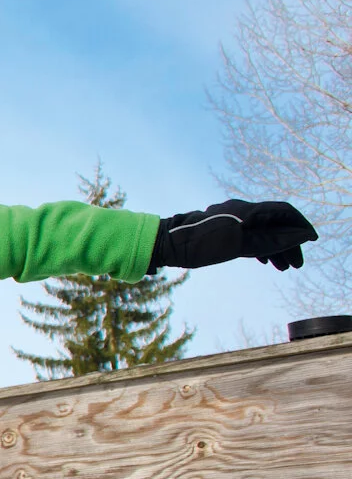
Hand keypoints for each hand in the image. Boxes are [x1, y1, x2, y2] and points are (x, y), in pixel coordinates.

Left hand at [148, 200, 316, 271]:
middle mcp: (241, 210)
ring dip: (274, 248)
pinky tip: (264, 260)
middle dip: (288, 243)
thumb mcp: (240, 246)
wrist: (167, 243)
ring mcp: (231, 219)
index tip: (311, 241)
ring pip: (261, 231)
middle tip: (295, 265)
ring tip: (283, 268)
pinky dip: (259, 247)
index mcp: (248, 210)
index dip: (301, 225)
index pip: (285, 212)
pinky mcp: (222, 229)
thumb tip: (300, 236)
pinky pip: (248, 236)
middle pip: (274, 224)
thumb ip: (271, 241)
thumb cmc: (201, 244)